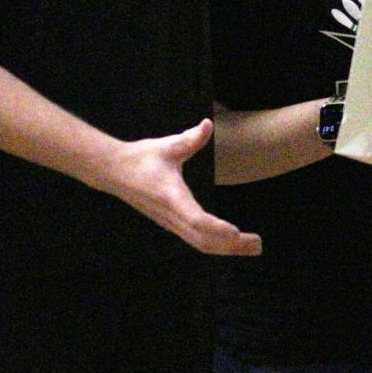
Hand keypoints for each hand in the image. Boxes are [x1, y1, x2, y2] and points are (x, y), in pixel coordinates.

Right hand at [98, 119, 261, 256]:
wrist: (113, 171)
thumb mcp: (167, 146)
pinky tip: (233, 242)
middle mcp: (171, 215)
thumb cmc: (141, 157)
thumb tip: (208, 124)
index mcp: (171, 197)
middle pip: (203, 240)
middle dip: (232, 245)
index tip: (236, 233)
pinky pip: (196, 240)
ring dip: (227, 248)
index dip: (216, 228)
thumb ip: (190, 138)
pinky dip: (216, 244)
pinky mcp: (171, 224)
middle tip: (258, 245)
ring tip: (252, 247)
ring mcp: (171, 223)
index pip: (196, 219)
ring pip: (201, 243)